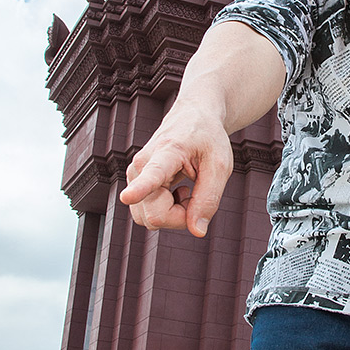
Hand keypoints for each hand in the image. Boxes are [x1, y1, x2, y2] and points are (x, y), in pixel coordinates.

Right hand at [118, 102, 234, 236]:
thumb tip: (197, 231)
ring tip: (187, 189)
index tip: (129, 197)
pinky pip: (148, 215)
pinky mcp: (134, 184)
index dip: (140, 189)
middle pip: (154, 215)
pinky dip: (168, 211)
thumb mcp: (220, 166)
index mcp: (167, 153)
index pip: (152, 174)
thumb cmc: (208, 139)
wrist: (193, 118)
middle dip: (181, 217)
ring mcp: (134, 177)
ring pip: (149, 218)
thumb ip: (209, 199)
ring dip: (174, 214)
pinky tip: (178, 191)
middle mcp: (140, 166)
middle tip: (196, 194)